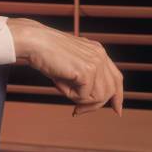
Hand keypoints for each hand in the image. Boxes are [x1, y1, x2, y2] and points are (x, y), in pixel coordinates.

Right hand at [8, 18, 122, 116]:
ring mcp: (95, 62)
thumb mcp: (71, 63)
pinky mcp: (87, 71)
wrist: (34, 41)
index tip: (116, 110)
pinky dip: (69, 94)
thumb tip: (90, 100)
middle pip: (111, 90)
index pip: (116, 77)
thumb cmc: (46, 52)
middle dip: (95, 105)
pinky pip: (84, 96)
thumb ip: (85, 75)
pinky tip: (58, 80)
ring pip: (98, 97)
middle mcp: (100, 55)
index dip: (117, 96)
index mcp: (97, 50)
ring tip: (61, 86)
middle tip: (77, 110)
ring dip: (79, 99)